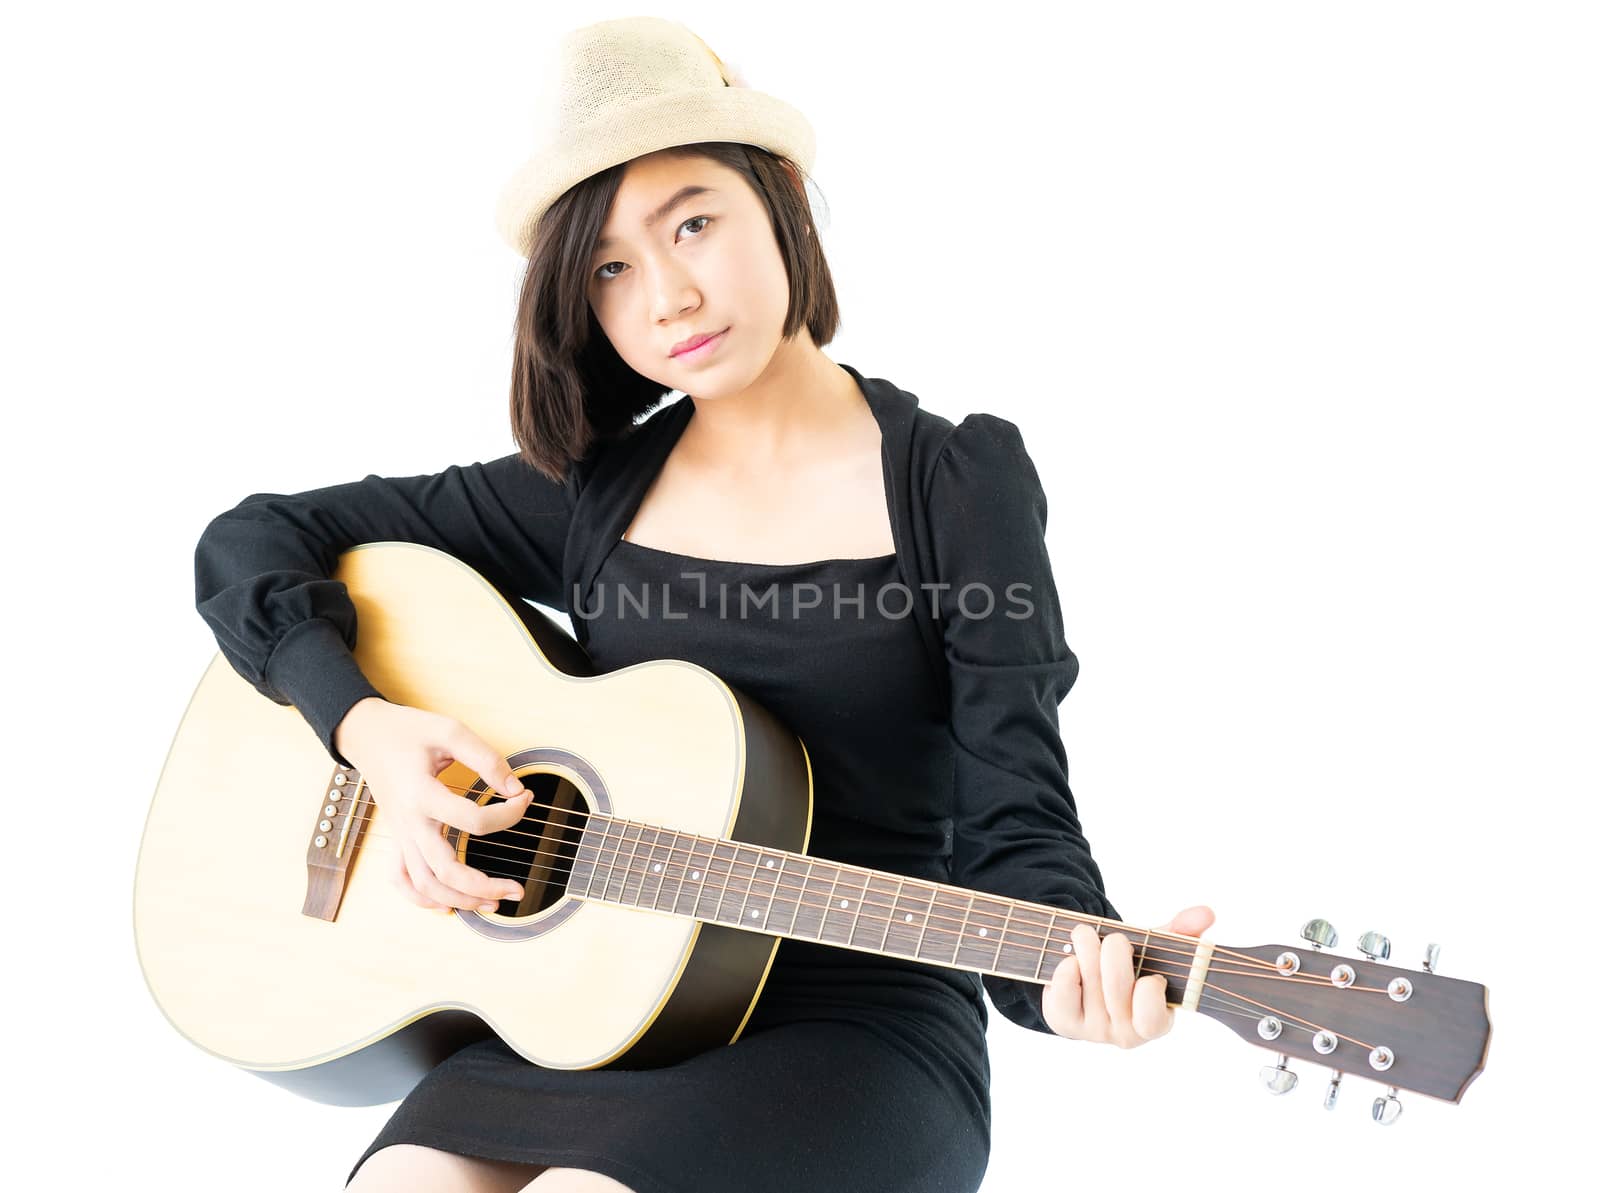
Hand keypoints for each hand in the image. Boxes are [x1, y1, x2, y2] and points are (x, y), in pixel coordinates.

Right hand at [334, 697, 531, 912]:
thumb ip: (485, 758)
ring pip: (425, 885)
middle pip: (445, 871)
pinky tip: (448, 907)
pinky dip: (422, 899)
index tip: (526, 798)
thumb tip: (515, 788)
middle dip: (484, 887)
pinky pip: (402, 880)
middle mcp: (409, 822)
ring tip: (493, 903)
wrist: (366, 734)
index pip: (472, 820)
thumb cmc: (408, 731)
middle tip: (518, 890)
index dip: (508, 814)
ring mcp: (401, 835)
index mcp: (422, 794)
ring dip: (459, 901)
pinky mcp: (397, 838)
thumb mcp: (450, 731)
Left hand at [1041, 905, 1216, 1047]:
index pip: (1153, 1017)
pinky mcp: (1065, 1022)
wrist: (1089, 981)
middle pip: (1116, 987)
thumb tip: (1206, 913)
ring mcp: (1094, 1030)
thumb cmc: (1130, 967)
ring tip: (1085, 933)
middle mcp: (1125, 1032)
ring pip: (1088, 981)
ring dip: (1086, 946)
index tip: (1149, 971)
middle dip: (1114, 949)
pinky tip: (1071, 958)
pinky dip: (1065, 967)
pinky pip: (1063, 993)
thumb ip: (1182, 933)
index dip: (1149, 988)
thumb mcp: (1156, 950)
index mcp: (1157, 1021)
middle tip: (1114, 938)